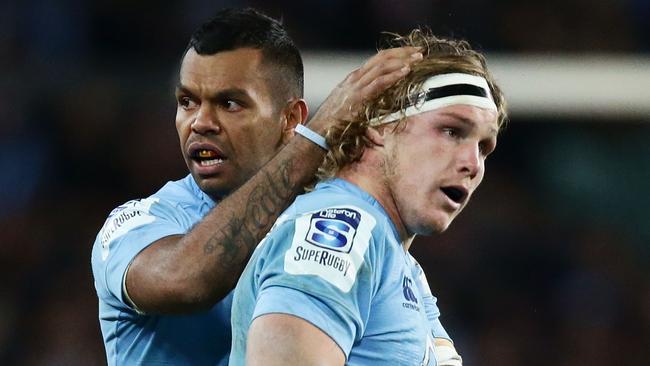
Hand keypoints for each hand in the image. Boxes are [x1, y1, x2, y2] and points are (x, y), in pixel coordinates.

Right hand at [306, 47, 422, 133]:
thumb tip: (382, 126)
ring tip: (417, 58)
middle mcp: (354, 79)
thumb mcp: (351, 113)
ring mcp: (355, 87)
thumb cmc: (333, 127)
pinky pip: (379, 82)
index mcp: (353, 79)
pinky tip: (406, 71)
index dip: (395, 53)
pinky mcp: (358, 97)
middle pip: (381, 57)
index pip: (377, 60)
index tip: (411, 52)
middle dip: (402, 52)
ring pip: (381, 65)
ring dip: (402, 60)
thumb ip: (367, 112)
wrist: (318, 134)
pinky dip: (394, 75)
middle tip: (419, 50)